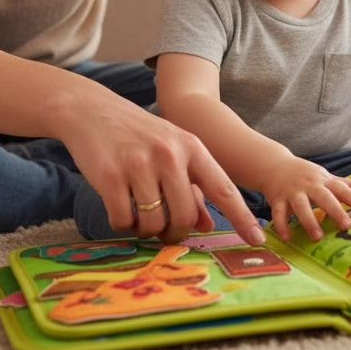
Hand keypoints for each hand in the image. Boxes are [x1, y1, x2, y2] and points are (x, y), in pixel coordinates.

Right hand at [60, 91, 264, 245]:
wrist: (92, 110)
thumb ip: (192, 187)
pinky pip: (123, 221)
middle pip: (184, 217)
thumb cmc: (139, 135)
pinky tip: (120, 206)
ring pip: (153, 223)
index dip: (241, 216)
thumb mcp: (172, 152)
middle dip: (175, 233)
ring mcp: (139, 164)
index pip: (223, 188)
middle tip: (164, 230)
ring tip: (139, 211)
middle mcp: (169, 154)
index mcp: (191, 147)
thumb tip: (207, 225)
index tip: (257, 239)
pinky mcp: (109, 176)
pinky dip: (122, 223)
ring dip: (146, 229)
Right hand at [261, 156, 350, 241]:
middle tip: (346, 226)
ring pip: (301, 206)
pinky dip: (281, 226)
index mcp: (323, 180)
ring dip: (309, 221)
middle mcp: (309, 185)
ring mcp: (292, 192)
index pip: (341, 188)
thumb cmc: (305, 175)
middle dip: (335, 210)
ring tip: (317, 237)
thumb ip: (345, 184)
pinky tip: (287, 238)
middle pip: (323, 197)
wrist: (275, 164)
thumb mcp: (325, 176)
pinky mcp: (277, 199)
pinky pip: (278, 213)